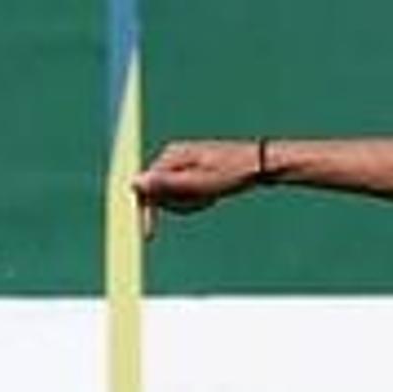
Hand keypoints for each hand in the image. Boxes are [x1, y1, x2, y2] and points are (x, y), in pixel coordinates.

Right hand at [130, 138, 265, 237]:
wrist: (258, 164)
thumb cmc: (230, 174)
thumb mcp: (197, 184)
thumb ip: (165, 184)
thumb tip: (134, 182)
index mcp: (170, 156)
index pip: (146, 188)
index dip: (147, 212)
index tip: (149, 235)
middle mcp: (172, 156)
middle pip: (159, 194)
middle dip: (178, 205)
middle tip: (204, 201)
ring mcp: (182, 162)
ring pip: (173, 196)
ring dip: (189, 203)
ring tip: (210, 198)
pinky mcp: (192, 169)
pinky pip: (185, 193)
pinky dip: (196, 200)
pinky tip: (211, 196)